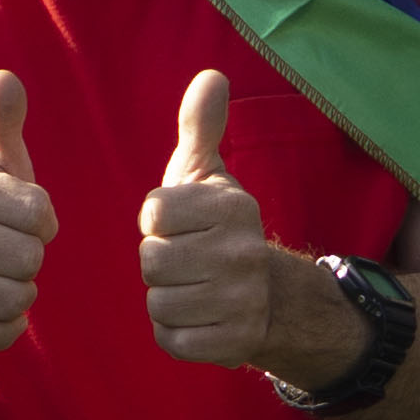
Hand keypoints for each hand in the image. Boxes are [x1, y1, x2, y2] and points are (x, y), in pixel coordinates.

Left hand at [135, 72, 317, 374]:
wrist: (269, 296)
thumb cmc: (217, 227)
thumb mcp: (207, 174)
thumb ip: (200, 127)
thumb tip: (211, 77)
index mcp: (233, 206)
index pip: (153, 215)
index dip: (157, 223)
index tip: (181, 225)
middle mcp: (243, 252)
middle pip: (151, 261)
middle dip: (159, 263)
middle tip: (188, 260)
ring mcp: (241, 300)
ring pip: (158, 302)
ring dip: (167, 299)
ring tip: (195, 288)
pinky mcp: (234, 342)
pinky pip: (171, 339)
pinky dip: (176, 333)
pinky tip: (199, 318)